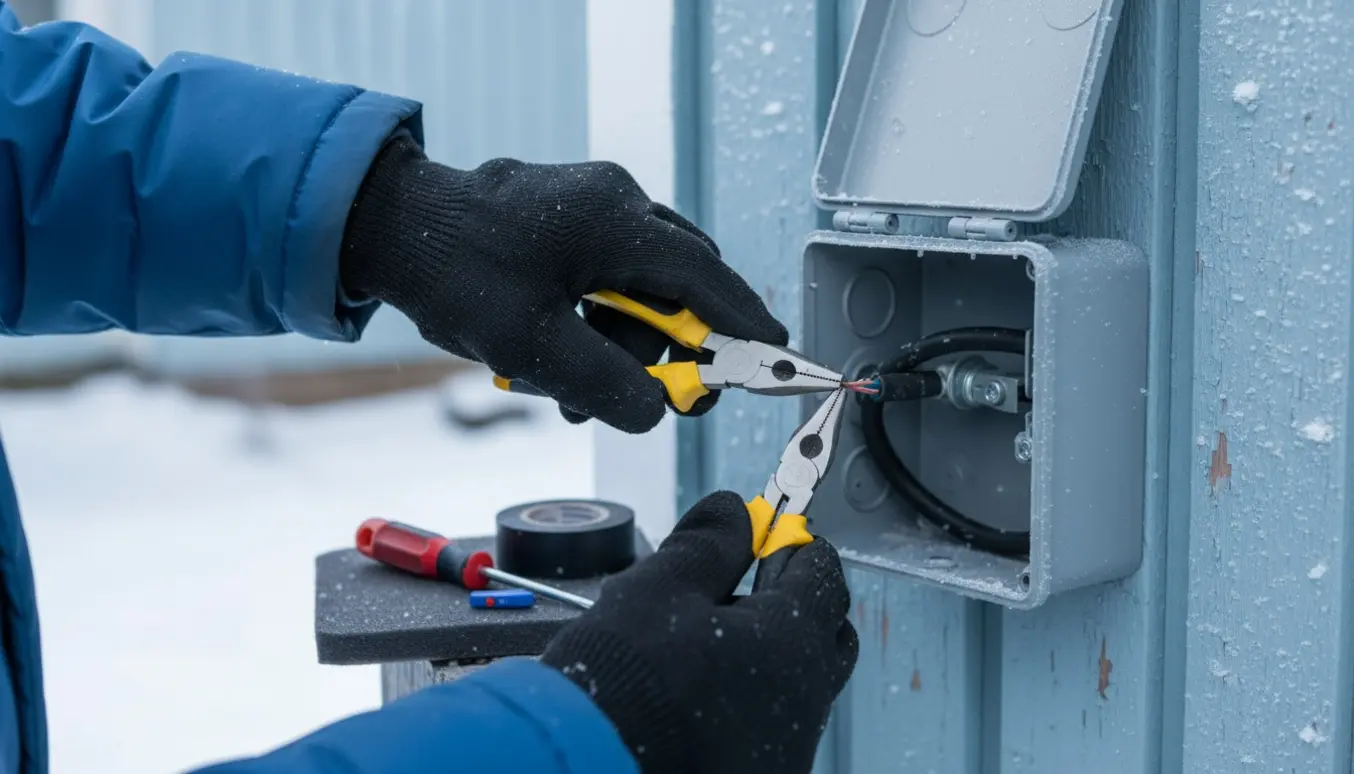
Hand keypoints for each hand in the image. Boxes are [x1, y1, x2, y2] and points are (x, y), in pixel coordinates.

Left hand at [340, 134, 786, 433]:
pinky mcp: (566, 223)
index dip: (746, 322)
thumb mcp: (531, 344)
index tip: (779, 354)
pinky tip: (560, 366)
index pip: (705, 278)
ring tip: (576, 395)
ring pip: (640, 288)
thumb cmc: (451, 270)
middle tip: (666, 399)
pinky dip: (596, 327)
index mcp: (616, 221)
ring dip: (622, 348)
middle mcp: (613, 204)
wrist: (384, 226)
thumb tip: (658, 412)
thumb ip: (605, 383)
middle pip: (677, 286)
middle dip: (669, 351)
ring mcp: (589, 209)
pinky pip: (606, 280)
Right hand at [540, 491, 858, 773]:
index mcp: (791, 641)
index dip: (794, 545)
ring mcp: (787, 747)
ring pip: (801, 685)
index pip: (824, 574)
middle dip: (796, 602)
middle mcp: (804, 700)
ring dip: (772, 656)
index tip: (769, 536)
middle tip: (743, 588)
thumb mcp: (658, 588)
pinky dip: (752, 702)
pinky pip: (775, 727)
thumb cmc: (626, 679)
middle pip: (827, 634)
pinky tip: (702, 698)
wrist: (591, 763)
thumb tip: (733, 512)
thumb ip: (707, 544)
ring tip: (710, 647)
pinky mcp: (761, 771)